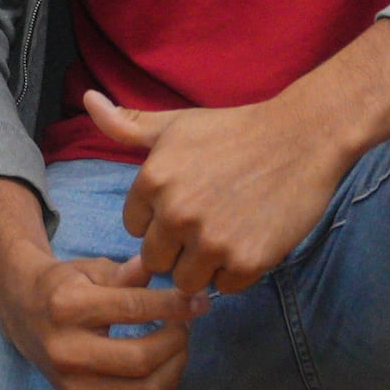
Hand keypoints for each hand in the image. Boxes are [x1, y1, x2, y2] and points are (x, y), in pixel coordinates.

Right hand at [0, 175, 198, 389]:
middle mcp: (65, 351)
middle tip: (186, 325)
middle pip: (141, 359)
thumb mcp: (92, 269)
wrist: (24, 315)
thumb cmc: (65, 286)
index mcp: (67, 307)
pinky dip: (159, 387)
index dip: (174, 306)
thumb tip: (164, 268)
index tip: (199, 301)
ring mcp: (70, 385)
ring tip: (178, 344)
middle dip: (177, 341)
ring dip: (174, 368)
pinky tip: (162, 365)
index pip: (133, 309)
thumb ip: (128, 273)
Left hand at [90, 18, 389, 297]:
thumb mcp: (176, 125)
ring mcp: (211, 242)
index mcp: (152, 182)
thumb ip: (127, 124)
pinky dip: (238, 272)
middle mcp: (176, 214)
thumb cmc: (235, 129)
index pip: (134, 227)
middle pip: (156, 260)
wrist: (303, 137)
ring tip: (229, 231)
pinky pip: (226, 288)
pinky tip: (251, 240)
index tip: (188, 201)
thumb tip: (87, 100)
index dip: (159, 219)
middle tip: (211, 220)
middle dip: (178, 247)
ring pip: (187, 281)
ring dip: (204, 265)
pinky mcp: (246, 262)